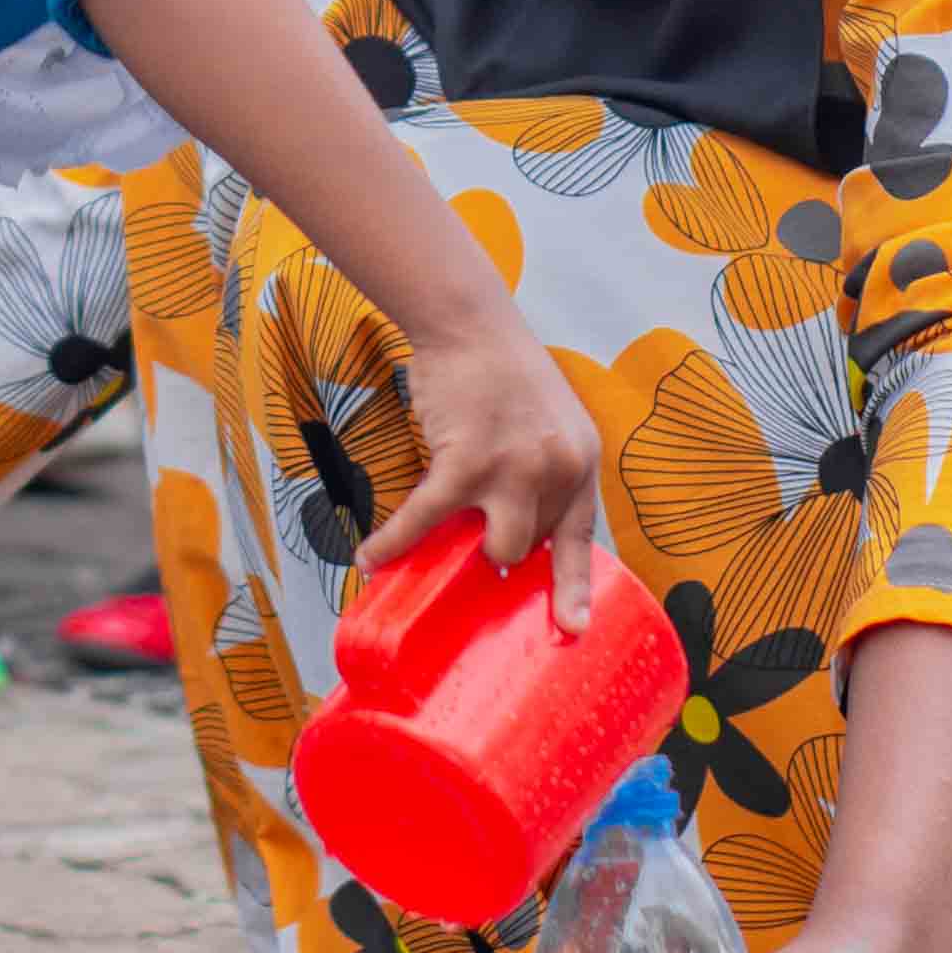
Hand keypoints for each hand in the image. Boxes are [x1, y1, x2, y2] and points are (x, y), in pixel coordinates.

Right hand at [355, 304, 608, 628]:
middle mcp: (556, 469)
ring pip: (495, 550)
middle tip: (472, 545)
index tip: (572, 629)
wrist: (469, 323)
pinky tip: (371, 557)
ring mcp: (513, 468)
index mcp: (579, 462)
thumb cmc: (502, 373)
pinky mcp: (464, 462)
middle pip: (529, 549)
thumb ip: (545, 474)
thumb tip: (518, 531)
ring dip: (463, 552)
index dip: (574, 587)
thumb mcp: (552, 423)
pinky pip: (427, 520)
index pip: (579, 538)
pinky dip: (395, 541)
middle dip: (498, 551)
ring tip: (438, 546)